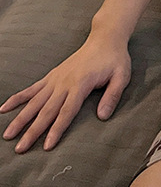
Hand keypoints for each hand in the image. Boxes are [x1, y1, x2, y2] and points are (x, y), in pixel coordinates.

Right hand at [1, 31, 130, 152]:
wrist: (105, 38)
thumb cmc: (115, 59)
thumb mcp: (122, 76)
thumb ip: (112, 96)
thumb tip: (103, 116)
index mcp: (81, 83)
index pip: (67, 111)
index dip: (57, 129)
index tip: (47, 146)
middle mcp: (64, 82)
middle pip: (46, 110)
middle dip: (33, 131)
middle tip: (20, 148)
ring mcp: (56, 79)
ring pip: (35, 101)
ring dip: (21, 118)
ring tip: (8, 134)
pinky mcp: (52, 75)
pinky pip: (32, 88)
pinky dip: (18, 98)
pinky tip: (4, 108)